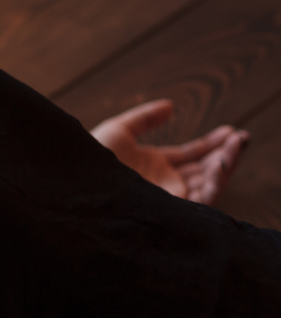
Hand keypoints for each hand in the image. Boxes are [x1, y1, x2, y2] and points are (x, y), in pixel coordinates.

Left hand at [91, 99, 248, 204]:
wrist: (77, 184)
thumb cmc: (91, 158)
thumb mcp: (119, 131)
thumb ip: (145, 118)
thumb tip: (171, 105)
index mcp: (154, 166)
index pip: (191, 156)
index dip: (212, 144)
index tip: (230, 130)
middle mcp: (163, 184)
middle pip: (204, 170)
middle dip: (226, 154)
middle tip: (241, 137)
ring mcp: (167, 199)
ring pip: (207, 185)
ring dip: (225, 165)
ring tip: (235, 146)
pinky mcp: (169, 211)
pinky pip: (199, 201)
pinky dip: (214, 183)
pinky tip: (219, 164)